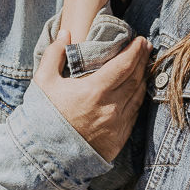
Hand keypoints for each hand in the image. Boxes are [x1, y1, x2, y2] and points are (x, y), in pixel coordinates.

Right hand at [33, 30, 150, 160]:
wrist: (44, 155)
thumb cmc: (43, 116)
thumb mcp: (43, 81)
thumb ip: (54, 54)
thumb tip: (65, 33)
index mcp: (94, 91)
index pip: (124, 65)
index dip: (135, 51)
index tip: (140, 40)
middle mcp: (110, 107)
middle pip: (135, 78)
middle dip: (143, 59)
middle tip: (146, 46)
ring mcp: (117, 125)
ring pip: (138, 95)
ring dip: (143, 77)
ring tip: (144, 64)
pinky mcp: (119, 139)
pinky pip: (134, 113)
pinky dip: (138, 98)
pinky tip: (137, 89)